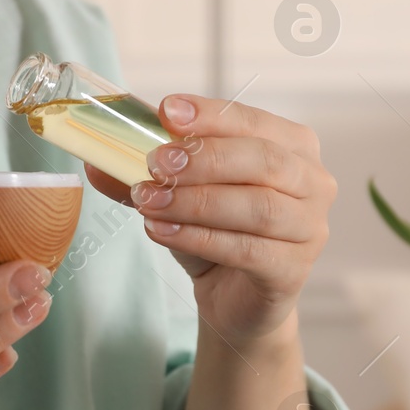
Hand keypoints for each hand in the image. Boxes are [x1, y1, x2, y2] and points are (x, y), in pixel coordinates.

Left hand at [86, 94, 334, 342]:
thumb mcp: (180, 195)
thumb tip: (96, 160)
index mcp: (294, 146)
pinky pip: (249, 250)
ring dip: (196, 201)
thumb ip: (146, 174)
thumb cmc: (217, 232)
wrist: (235, 299)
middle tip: (155, 163)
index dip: (210, 114)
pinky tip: (163, 232)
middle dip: (204, 159)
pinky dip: (201, 238)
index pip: (253, 121)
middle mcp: (313, 183)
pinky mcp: (294, 270)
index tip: (166, 110)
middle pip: (263, 161)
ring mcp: (310, 229)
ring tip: (148, 201)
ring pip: (257, 207)